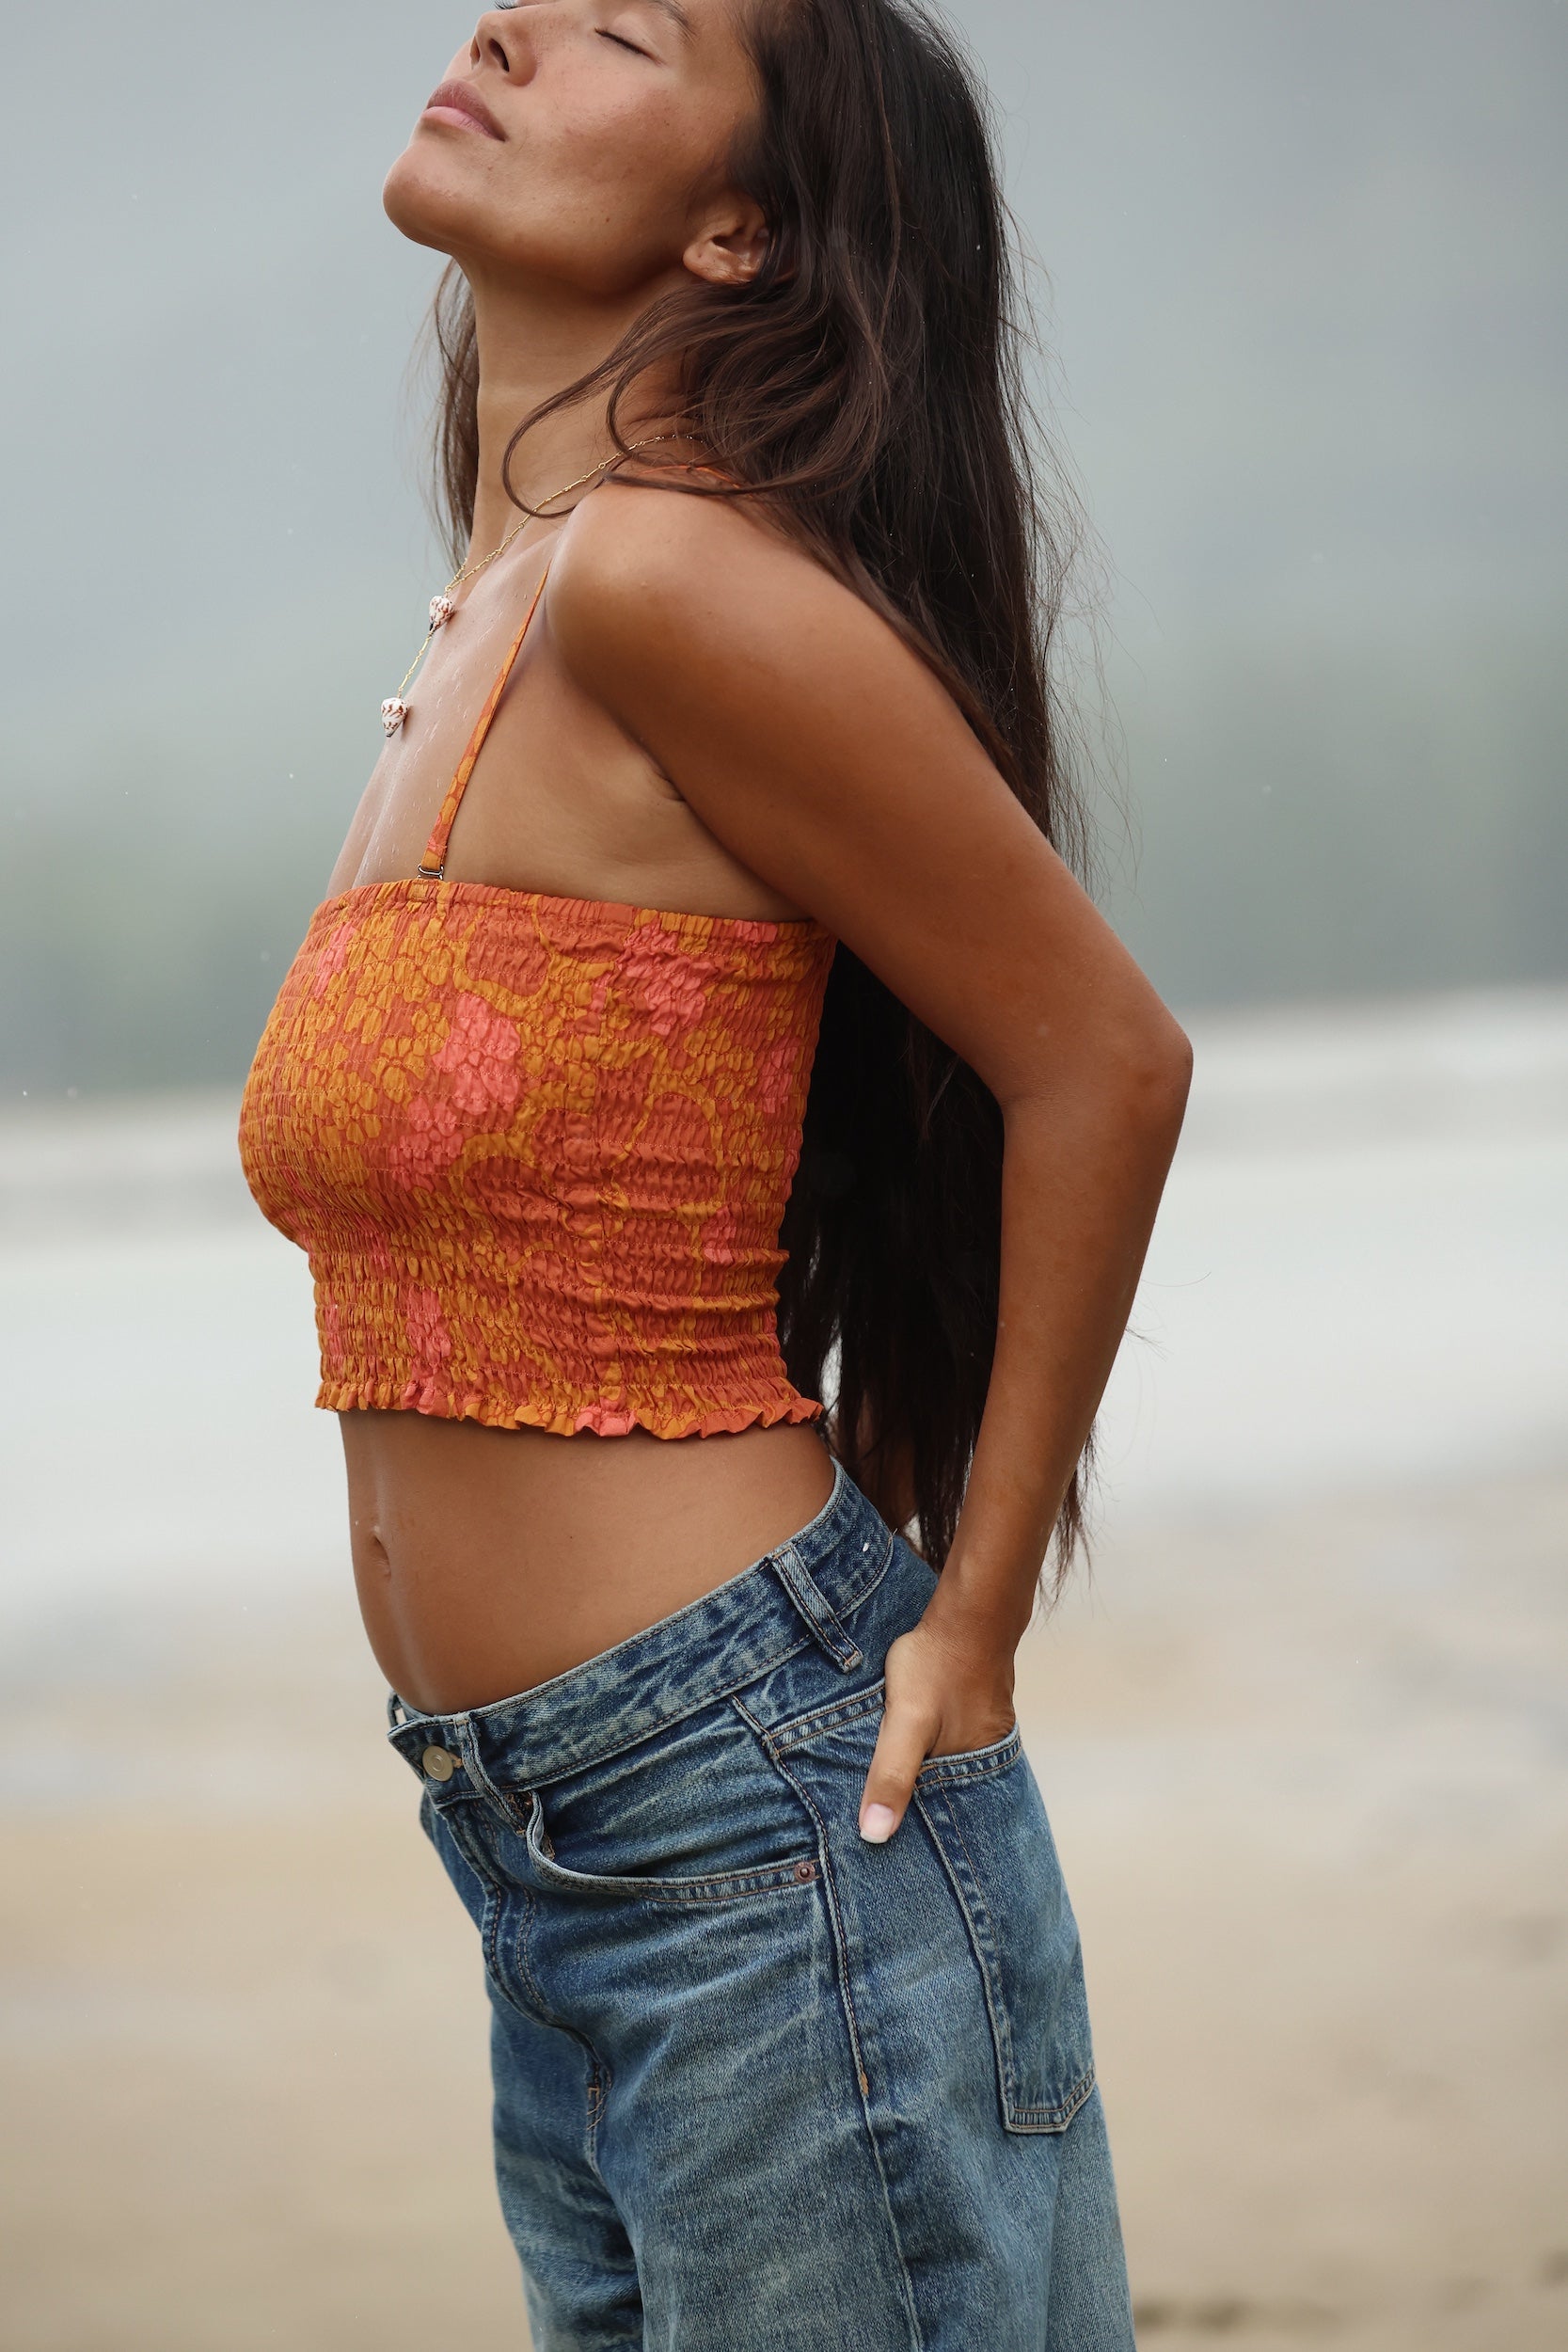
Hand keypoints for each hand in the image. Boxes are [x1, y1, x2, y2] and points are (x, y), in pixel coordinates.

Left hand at [857, 1608, 1017, 1843]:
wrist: (969, 1610)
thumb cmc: (938, 1664)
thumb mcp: (906, 1723)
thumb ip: (892, 1775)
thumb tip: (874, 1835)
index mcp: (978, 1766)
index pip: (948, 1815)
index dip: (920, 1830)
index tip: (889, 1847)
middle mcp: (989, 1750)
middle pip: (950, 1788)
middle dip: (923, 1804)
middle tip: (885, 1820)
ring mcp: (986, 1722)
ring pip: (951, 1759)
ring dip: (927, 1770)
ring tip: (896, 1785)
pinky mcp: (977, 1700)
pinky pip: (953, 1733)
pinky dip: (933, 1743)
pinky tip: (916, 1739)